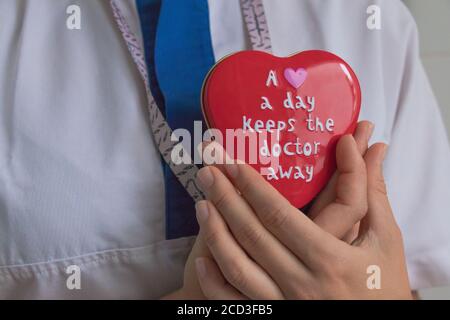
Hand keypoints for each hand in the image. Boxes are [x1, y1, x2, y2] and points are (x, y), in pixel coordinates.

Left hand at [165, 122, 372, 298]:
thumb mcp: (387, 243)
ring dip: (216, 233)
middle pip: (253, 234)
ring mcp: (285, 304)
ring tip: (202, 204)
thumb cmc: (384, 289)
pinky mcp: (275, 318)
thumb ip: (373, 197)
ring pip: (238, 267)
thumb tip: (362, 149)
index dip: (251, 186)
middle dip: (226, 198)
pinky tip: (204, 258)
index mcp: (330, 258)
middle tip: (207, 170)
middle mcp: (302, 282)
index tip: (231, 161)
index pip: (279, 214)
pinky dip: (216, 282)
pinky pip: (237, 303)